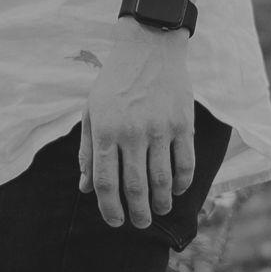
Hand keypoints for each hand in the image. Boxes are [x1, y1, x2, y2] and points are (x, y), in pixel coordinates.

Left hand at [81, 25, 196, 229]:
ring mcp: (160, 129)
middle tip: (139, 224)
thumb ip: (87, 151)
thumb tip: (85, 189)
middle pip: (136, 187)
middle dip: (137, 213)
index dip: (110, 209)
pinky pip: (185, 163)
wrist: (150, 46)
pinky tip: (176, 190)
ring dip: (160, 203)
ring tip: (158, 211)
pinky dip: (182, 183)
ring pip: (162, 180)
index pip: (106, 182)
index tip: (115, 222)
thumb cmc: (115, 81)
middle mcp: (132, 132)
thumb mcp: (91, 111)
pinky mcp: (183, 124)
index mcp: (106, 130)